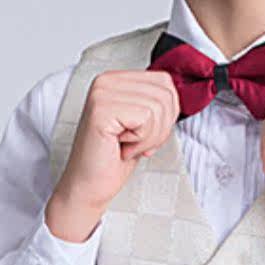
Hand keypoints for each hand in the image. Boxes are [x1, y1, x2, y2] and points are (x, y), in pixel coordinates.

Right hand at [46, 68, 179, 241]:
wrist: (89, 185)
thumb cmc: (113, 159)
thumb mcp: (142, 123)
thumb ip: (156, 103)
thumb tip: (175, 96)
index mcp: (116, 79)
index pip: (165, 82)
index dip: (166, 114)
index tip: (143, 132)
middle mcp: (106, 81)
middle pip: (165, 94)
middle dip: (160, 127)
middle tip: (136, 142)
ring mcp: (102, 93)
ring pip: (158, 107)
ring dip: (149, 137)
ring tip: (127, 145)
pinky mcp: (101, 110)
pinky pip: (146, 119)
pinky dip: (141, 141)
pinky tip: (121, 147)